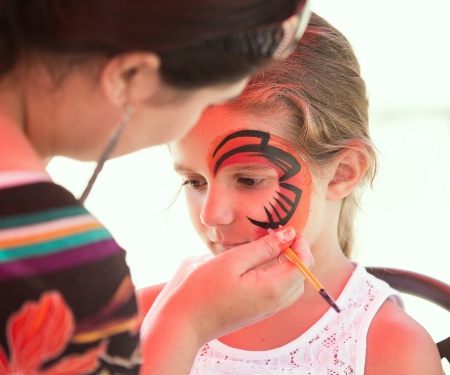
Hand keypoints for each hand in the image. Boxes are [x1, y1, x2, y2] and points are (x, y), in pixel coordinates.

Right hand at [140, 226, 312, 373]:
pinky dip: (280, 276)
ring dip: (289, 265)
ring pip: (293, 285)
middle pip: (302, 275)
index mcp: (273, 288)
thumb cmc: (205, 288)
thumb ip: (265, 247)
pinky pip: (282, 293)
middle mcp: (276, 303)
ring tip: (269, 249)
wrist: (187, 321)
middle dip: (296, 253)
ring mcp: (269, 311)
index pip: (303, 264)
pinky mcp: (260, 313)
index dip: (300, 244)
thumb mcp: (234, 259)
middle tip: (276, 237)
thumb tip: (290, 234)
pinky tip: (261, 265)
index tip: (285, 231)